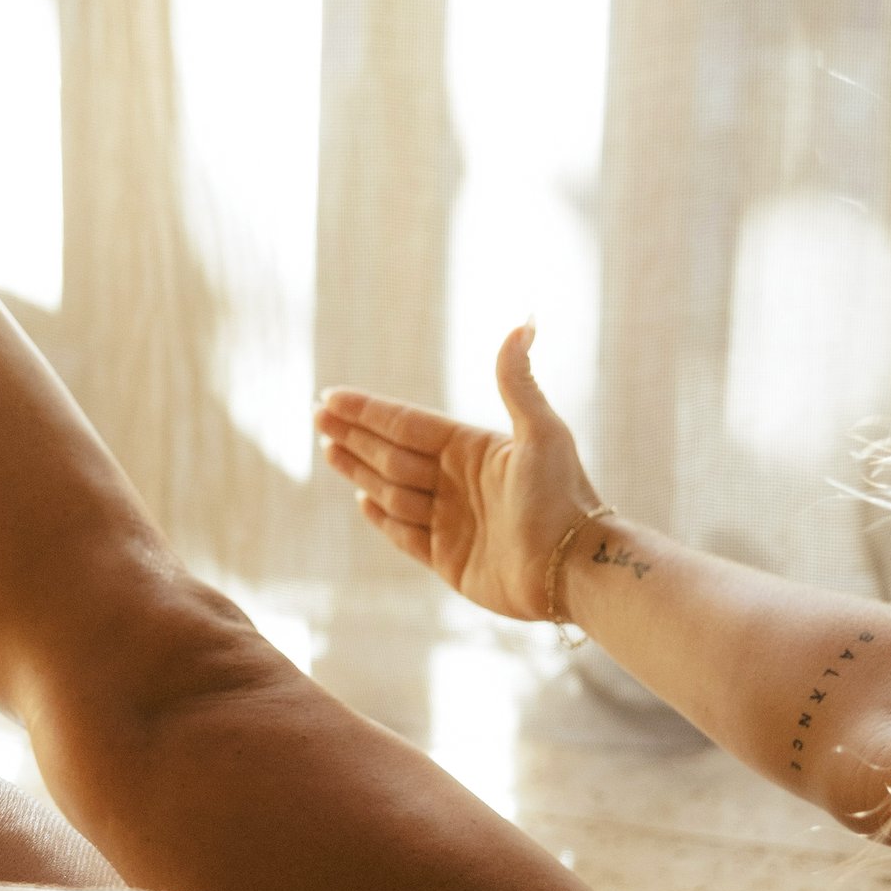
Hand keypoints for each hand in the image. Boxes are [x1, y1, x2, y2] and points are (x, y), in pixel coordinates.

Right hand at [316, 326, 604, 624]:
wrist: (573, 569)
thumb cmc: (563, 498)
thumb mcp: (542, 433)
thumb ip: (518, 381)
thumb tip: (525, 320)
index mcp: (473, 449)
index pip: (407, 425)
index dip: (368, 410)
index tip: (331, 397)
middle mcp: (459, 482)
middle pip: (392, 453)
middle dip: (355, 434)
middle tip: (317, 417)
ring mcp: (452, 521)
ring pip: (392, 490)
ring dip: (359, 469)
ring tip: (329, 450)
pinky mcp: (449, 559)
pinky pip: (404, 534)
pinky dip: (382, 517)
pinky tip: (362, 500)